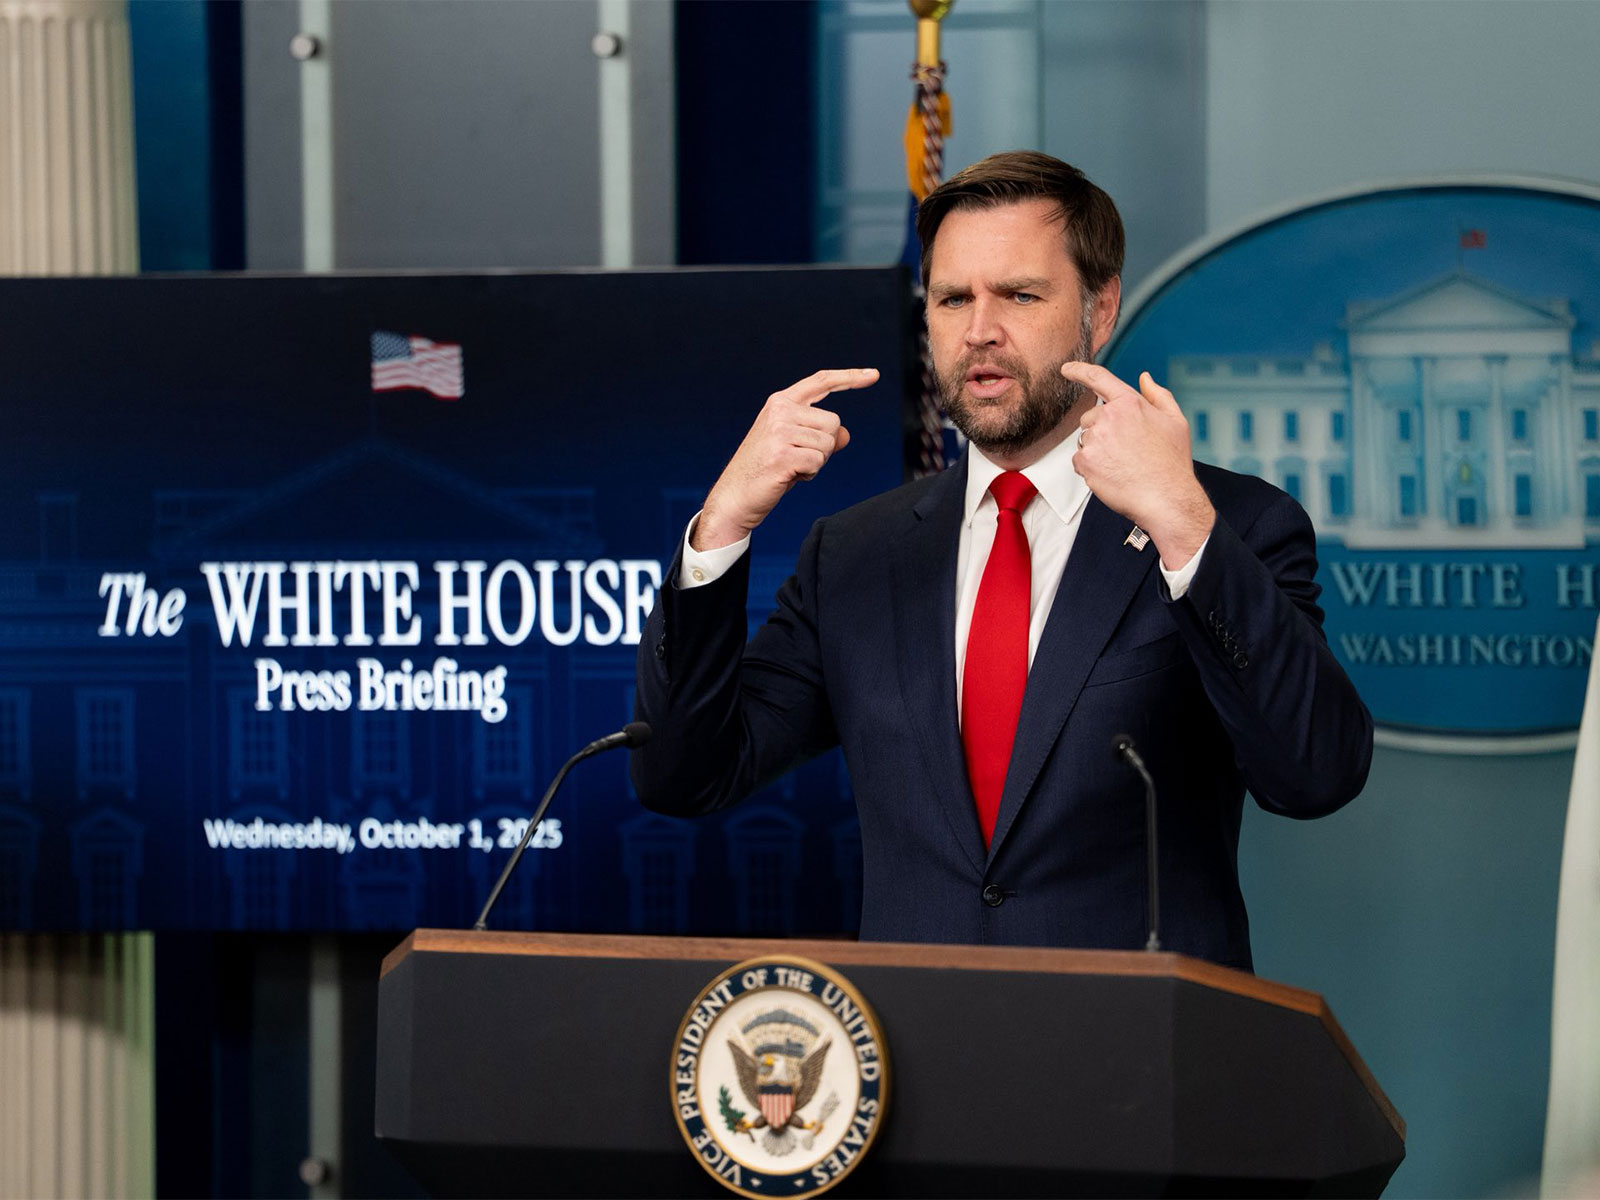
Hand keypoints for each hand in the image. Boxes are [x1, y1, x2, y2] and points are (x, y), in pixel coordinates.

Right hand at [693, 368, 877, 550]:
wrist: (734, 497)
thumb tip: (846, 434)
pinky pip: (818, 462)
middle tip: (798, 459)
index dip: (849, 377)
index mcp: (780, 402)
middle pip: (833, 422)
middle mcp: (780, 411)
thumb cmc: (765, 471)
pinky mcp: (782, 454)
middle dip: (825, 446)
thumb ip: (819, 436)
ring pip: (828, 444)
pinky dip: (810, 473)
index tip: (873, 375)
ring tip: (791, 467)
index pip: (821, 382)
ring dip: (817, 462)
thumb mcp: (794, 447)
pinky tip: (789, 476)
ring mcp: (780, 431)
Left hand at [1064, 363, 1214, 568]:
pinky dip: (1090, 468)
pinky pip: (1078, 460)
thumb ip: (1158, 395)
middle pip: (1090, 418)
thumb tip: (1144, 378)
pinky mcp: (1084, 460)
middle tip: (1125, 451)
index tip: (1066, 369)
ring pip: (1084, 440)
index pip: (1099, 378)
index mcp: (1130, 403)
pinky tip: (1112, 475)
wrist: (1166, 498)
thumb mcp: (1175, 421)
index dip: (1079, 371)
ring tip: (1121, 464)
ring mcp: (1094, 439)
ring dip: (1096, 451)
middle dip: (1101, 431)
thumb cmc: (1172, 462)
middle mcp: (1109, 417)